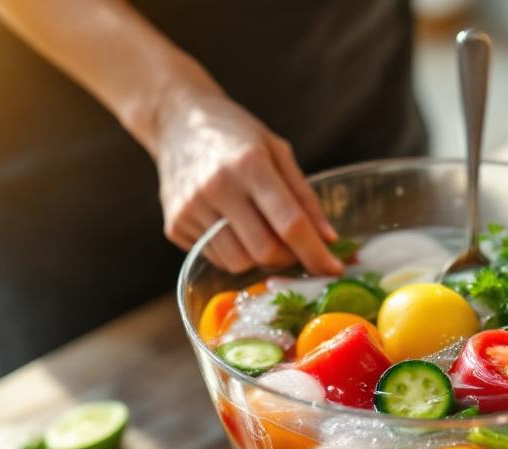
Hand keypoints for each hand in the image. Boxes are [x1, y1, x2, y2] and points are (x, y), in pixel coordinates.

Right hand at [154, 90, 342, 274]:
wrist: (176, 121)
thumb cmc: (235, 134)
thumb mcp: (277, 151)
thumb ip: (304, 196)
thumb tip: (329, 240)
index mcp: (249, 163)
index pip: (289, 223)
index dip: (315, 253)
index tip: (334, 269)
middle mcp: (217, 187)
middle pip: (264, 251)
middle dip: (287, 259)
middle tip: (293, 247)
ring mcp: (191, 208)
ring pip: (238, 263)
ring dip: (258, 259)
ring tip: (259, 231)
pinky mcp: (174, 225)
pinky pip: (214, 258)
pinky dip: (232, 252)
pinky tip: (230, 225)